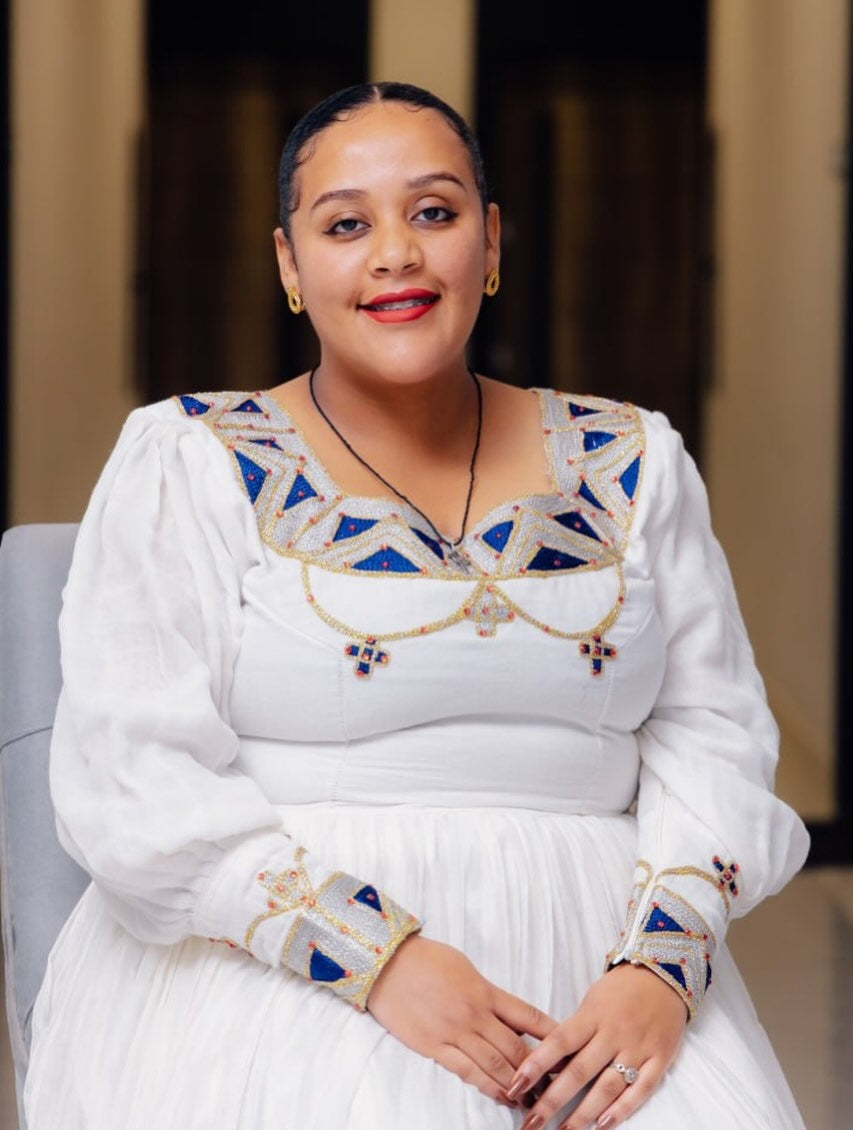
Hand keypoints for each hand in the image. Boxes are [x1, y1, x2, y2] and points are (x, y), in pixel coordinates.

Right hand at [367, 934, 556, 1105]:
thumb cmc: (426, 958)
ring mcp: (455, 1032)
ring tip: (532, 1099)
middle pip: (516, 1048)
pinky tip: (501, 1096)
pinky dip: (488, 1087)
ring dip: (516, 1085)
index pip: (528, 1017)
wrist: (387, 962)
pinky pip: (467, 1071)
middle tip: (555, 1086)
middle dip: (538, 1069)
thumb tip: (505, 1011)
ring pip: (495, 1065)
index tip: (566, 1050)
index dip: (551, 1036)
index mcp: (486, 990)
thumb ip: (487, 991)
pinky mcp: (434, 1047)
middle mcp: (475, 1013)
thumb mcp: (464, 966)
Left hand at [507, 964, 686, 1128]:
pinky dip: (623, 1109)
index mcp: (592, 1015)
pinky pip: (642, 1089)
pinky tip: (604, 1126)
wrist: (664, 974)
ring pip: (608, 1086)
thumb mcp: (591, 1001)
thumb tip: (549, 1064)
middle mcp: (613, 1032)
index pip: (558, 1043)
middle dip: (553, 1101)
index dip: (536, 1065)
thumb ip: (574, 1031)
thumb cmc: (620, 990)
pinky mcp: (660, 1058)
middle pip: (579, 1071)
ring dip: (584, 1114)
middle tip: (532, 1123)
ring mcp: (638, 1047)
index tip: (515, 1086)